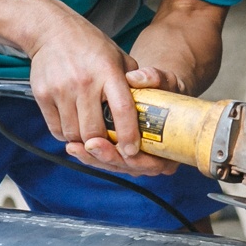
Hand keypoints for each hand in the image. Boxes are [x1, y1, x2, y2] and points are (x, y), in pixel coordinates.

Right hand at [23, 14, 176, 176]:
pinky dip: (67, 135)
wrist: (52, 31)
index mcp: (108, 72)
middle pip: (94, 131)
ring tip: (92, 137)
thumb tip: (149, 110)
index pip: (122, 110)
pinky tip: (75, 127)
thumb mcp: (119, 57)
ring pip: (73, 135)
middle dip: (104, 145)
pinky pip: (56, 130)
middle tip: (111, 148)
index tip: (132, 151)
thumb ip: (134, 82)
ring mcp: (60, 89)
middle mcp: (84, 82)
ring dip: (84, 142)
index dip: (128, 135)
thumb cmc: (91, 46)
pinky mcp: (42, 95)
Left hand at [70, 64, 186, 175]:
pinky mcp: (120, 155)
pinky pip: (103, 160)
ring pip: (112, 166)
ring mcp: (136, 160)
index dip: (136, 159)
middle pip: (128, 167)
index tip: (124, 149)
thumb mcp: (167, 81)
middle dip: (108, 157)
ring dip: (92, 158)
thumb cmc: (166, 89)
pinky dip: (88, 154)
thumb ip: (155, 78)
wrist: (159, 93)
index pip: (154, 163)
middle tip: (91, 145)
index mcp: (173, 148)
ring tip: (74, 146)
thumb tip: (135, 78)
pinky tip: (72, 144)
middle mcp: (155, 160)